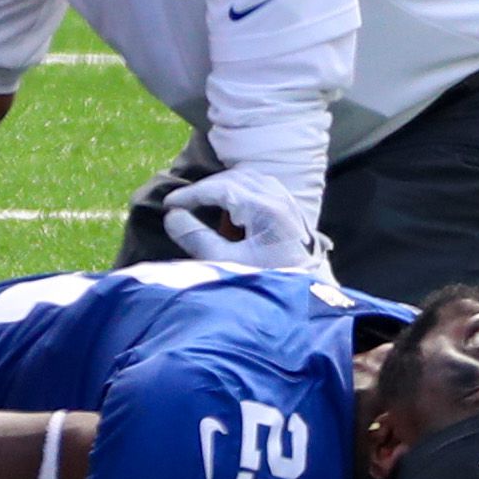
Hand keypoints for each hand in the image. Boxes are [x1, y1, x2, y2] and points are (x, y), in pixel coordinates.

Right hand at [162, 169, 330, 273]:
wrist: (308, 301)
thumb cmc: (267, 282)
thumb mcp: (227, 264)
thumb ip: (198, 238)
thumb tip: (173, 217)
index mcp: (264, 209)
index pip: (220, 188)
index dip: (191, 194)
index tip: (170, 204)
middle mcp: (278, 197)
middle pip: (234, 178)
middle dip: (206, 189)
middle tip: (184, 205)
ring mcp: (288, 201)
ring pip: (249, 177)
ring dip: (223, 186)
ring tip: (204, 203)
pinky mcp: (292, 208)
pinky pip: (262, 185)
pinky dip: (241, 189)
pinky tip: (232, 207)